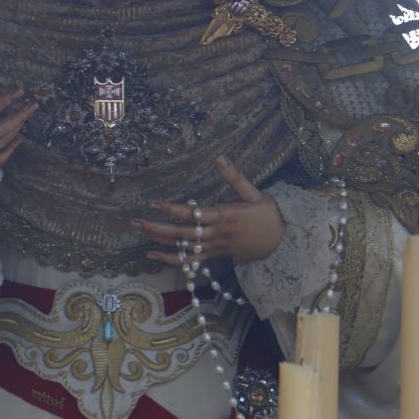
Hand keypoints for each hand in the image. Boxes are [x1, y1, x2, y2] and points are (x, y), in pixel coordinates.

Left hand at [137, 155, 283, 265]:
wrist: (281, 244)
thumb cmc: (269, 216)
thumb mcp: (257, 194)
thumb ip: (236, 177)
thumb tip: (219, 157)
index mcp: (225, 216)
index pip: (193, 213)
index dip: (172, 209)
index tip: (154, 203)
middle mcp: (216, 234)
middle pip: (182, 233)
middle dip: (158, 228)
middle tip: (136, 222)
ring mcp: (215, 247)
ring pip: (183, 248)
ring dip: (160, 243)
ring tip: (141, 235)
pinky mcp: (215, 255)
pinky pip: (191, 261)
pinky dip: (172, 259)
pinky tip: (154, 255)